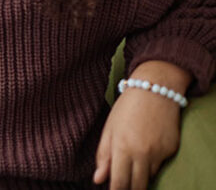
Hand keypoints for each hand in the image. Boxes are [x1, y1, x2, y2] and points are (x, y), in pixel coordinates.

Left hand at [93, 60, 188, 188]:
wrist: (155, 90)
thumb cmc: (127, 107)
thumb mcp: (109, 128)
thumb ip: (103, 155)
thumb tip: (98, 179)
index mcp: (122, 148)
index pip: (119, 183)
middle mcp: (142, 153)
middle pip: (137, 186)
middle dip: (129, 188)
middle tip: (123, 184)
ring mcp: (159, 153)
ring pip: (148, 176)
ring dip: (140, 175)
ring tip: (132, 159)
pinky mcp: (171, 150)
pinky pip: (159, 165)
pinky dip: (152, 163)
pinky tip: (147, 147)